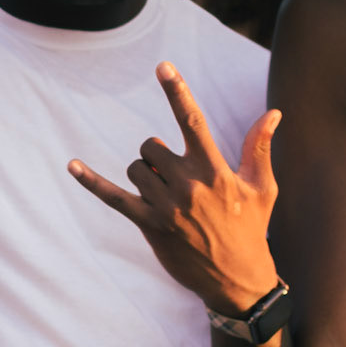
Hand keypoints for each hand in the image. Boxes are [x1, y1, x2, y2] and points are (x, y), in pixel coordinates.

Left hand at [68, 61, 280, 316]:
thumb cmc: (251, 229)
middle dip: (158, 155)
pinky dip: (91, 181)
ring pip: (136, 168)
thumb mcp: (261, 187)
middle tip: (175, 176)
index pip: (192, 121)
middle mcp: (188, 185)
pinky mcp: (149, 225)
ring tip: (165, 194)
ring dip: (144, 174)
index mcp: (215, 170)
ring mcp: (166, 206)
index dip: (177, 92)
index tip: (162, 66)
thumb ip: (258, 148)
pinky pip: (113, 197)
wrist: (238, 280)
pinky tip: (72, 166)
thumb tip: (273, 113)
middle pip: (151, 146)